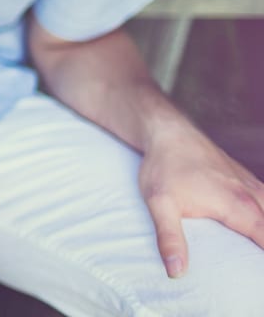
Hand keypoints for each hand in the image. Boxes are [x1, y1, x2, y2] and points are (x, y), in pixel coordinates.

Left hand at [138, 119, 263, 277]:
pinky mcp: (247, 180)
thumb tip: (176, 272)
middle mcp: (252, 195)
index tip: (259, 281)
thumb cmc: (164, 167)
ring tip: (255, 244)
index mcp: (238, 206)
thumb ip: (169, 238)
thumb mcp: (159, 204)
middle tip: (254, 274)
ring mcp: (252, 185)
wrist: (168, 132)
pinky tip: (256, 221)